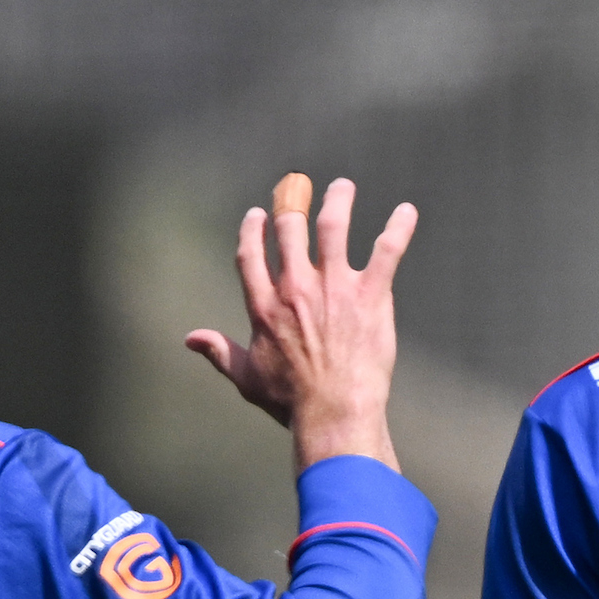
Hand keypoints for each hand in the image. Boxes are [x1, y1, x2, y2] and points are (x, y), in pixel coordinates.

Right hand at [185, 173, 418, 471]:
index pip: (252, 255)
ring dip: (338, 201)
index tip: (258, 215)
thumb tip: (191, 339)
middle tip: (298, 189)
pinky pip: (387, 251)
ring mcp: (335, 287)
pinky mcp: (371, 295)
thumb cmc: (291, 401)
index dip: (253, 230)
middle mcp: (296, 288)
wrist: (334, 411)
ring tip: (343, 187)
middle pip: (290, 230)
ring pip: (334, 227)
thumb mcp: (247, 377)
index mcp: (265, 306)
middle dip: (292, 204)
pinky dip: (398, 228)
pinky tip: (407, 212)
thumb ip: (220, 352)